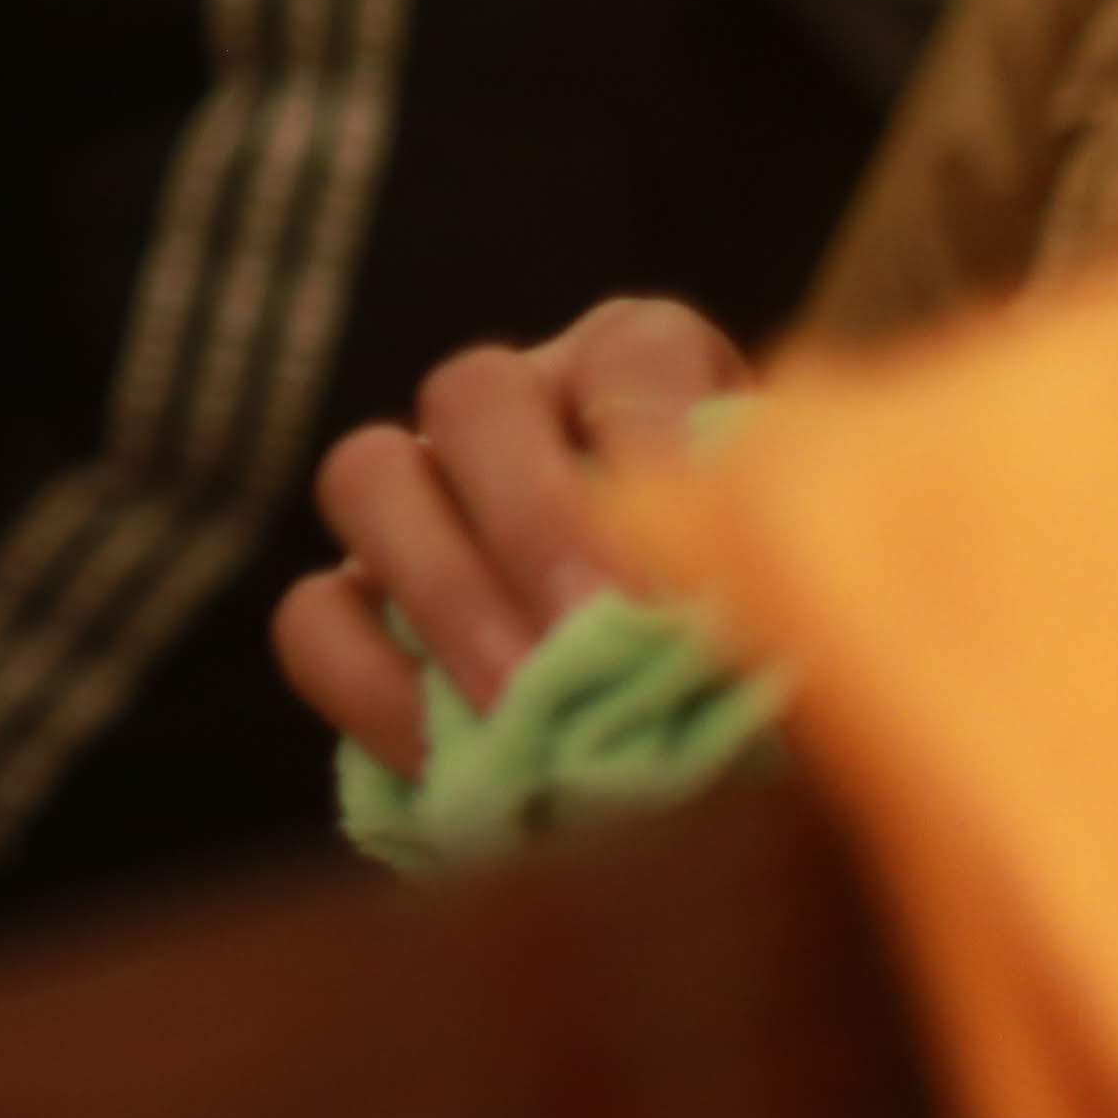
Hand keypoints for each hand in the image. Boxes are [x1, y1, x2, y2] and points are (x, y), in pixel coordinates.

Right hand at [271, 297, 753, 782]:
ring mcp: (417, 498)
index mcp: (642, 373)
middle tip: (593, 629)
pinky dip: (372, 686)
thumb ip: (775, 593)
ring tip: (518, 704)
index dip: (662, 433)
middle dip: (532, 517)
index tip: (709, 538)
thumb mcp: (803, 603)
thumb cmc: (779, 653)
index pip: (637, 354)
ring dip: (443, 591)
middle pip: (473, 394)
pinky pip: (314, 615)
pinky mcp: (352, 604)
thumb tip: (737, 628)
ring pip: (367, 475)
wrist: (705, 748)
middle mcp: (517, 407)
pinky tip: (452, 763)